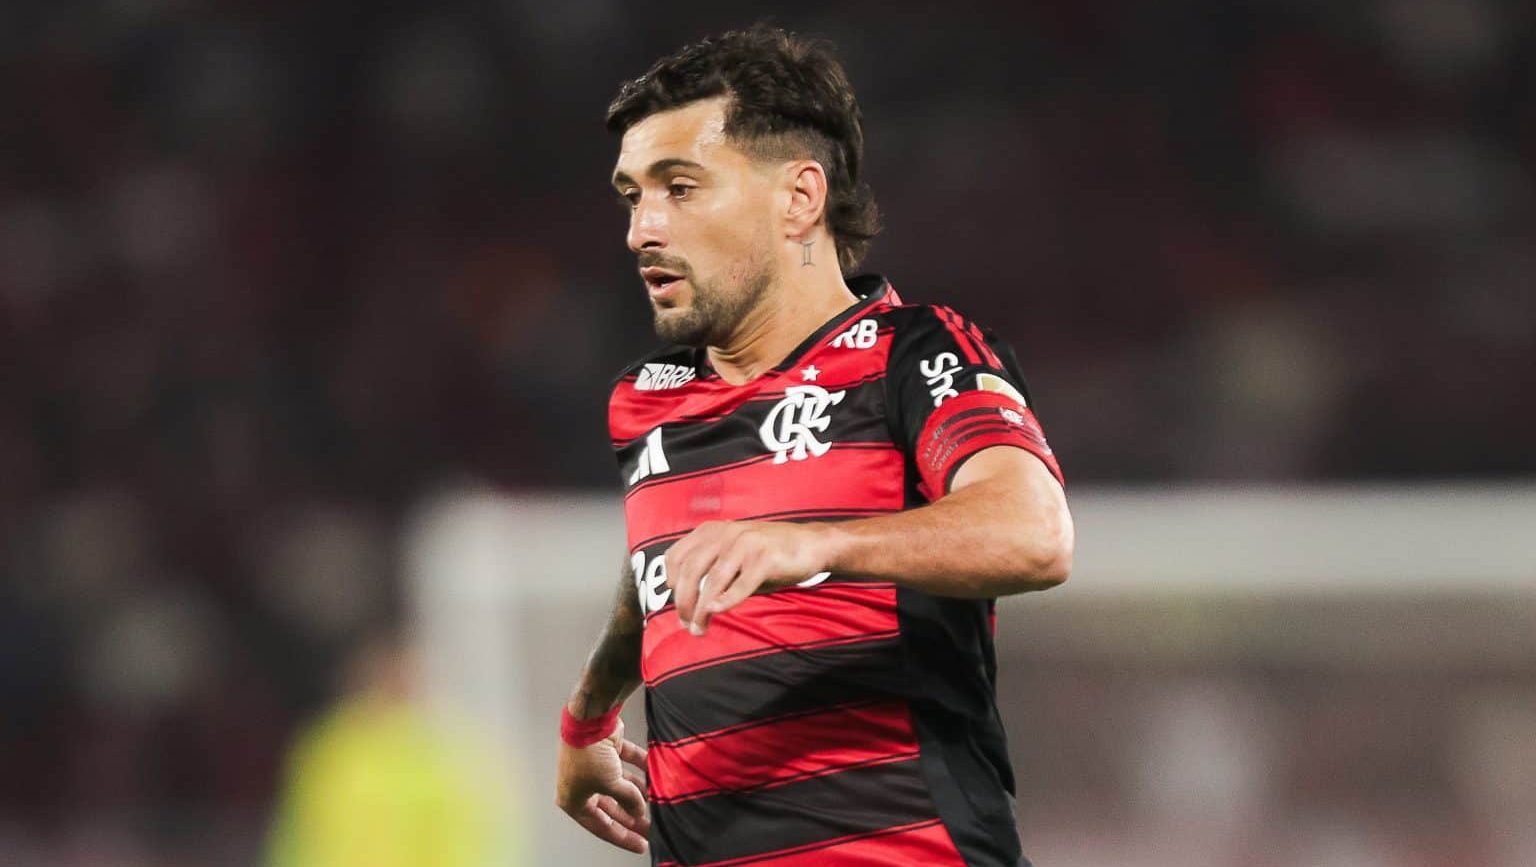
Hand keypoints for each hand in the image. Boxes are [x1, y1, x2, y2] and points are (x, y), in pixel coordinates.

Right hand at [555, 717, 650, 853]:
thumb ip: (628, 800)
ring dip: (639, 794)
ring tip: (657, 802)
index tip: (641, 844)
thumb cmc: (589, 755)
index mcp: (573, 800)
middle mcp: (582, 785)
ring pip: (621, 787)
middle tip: (652, 827)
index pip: (600, 826)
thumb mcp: (611, 785)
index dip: (622, 837)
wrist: (590, 719)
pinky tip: (656, 776)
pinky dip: (641, 769)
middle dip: (633, 818)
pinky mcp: (608, 751)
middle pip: (612, 808)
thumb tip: (640, 811)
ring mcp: (595, 767)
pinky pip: (627, 764)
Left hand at [666, 520, 836, 633]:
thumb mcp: (735, 556)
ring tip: (699, 629)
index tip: (675, 600)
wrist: (811, 544)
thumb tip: (689, 602)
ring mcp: (745, 544)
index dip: (670, 581)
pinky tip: (716, 612)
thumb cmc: (770, 554)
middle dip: (683, 602)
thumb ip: (712, 571)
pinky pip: (740, 585)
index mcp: (713, 530)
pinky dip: (726, 601)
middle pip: (690, 571)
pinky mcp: (764, 558)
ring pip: (712, 582)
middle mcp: (725, 534)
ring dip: (701, 610)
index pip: (677, 555)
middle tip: (685, 623)